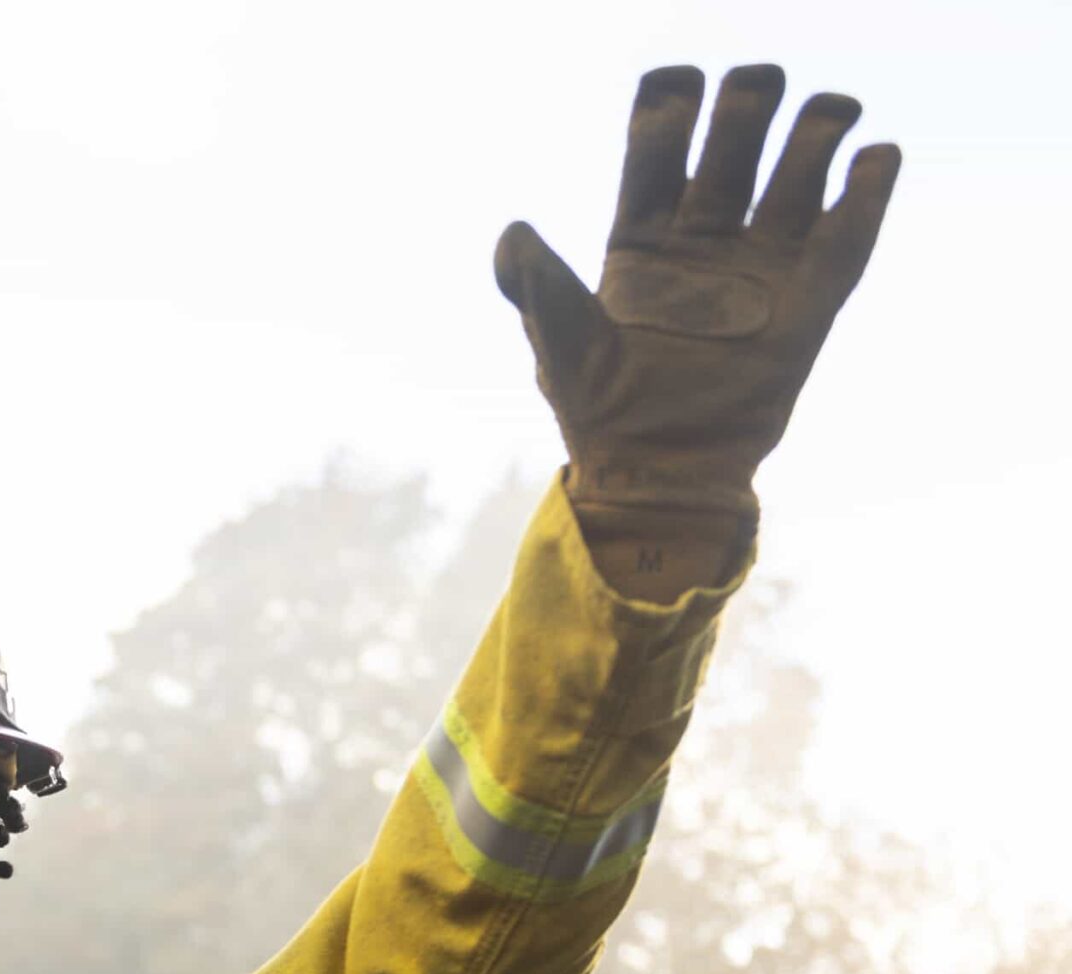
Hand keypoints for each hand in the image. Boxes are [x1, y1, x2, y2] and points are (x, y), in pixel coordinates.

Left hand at [495, 65, 899, 542]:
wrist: (659, 475)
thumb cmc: (602, 414)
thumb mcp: (561, 348)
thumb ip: (539, 288)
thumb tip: (512, 235)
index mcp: (641, 242)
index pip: (655, 154)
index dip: (668, 110)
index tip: (680, 79)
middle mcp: (703, 242)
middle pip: (730, 149)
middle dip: (746, 106)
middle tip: (758, 83)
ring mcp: (759, 268)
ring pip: (794, 179)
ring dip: (815, 134)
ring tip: (830, 110)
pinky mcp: (808, 304)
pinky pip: (847, 240)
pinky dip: (867, 195)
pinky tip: (878, 156)